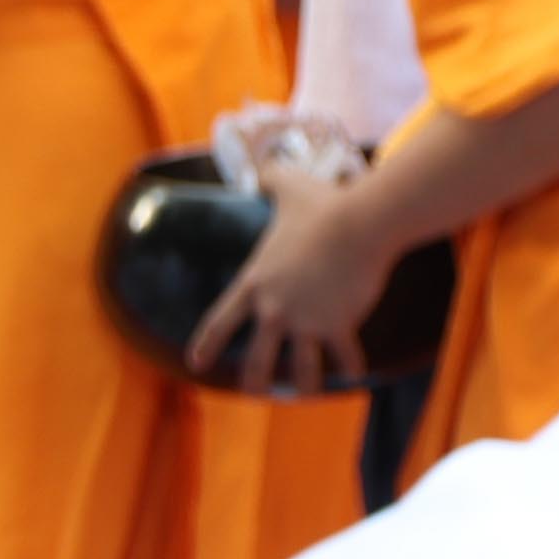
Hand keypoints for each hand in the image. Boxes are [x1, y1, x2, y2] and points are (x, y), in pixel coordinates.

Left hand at [186, 161, 393, 399]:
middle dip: (255, 381)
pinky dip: (351, 366)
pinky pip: (344, 357)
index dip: (207, 345)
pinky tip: (355, 374)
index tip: (197, 364)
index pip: (220, 322)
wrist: (361, 223)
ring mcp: (307, 321)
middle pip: (257, 360)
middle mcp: (275, 310)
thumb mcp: (288, 188)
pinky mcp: (340, 325)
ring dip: (303, 384)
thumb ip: (269, 179)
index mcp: (254, 285)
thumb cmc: (323, 206)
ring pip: (301, 369)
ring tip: (304, 393)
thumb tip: (262, 166)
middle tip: (255, 391)